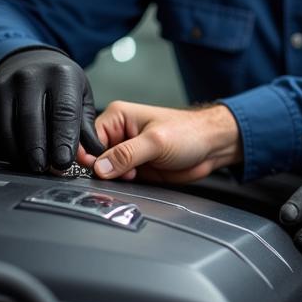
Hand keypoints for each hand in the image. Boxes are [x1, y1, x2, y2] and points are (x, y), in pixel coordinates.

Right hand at [0, 47, 103, 171]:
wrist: (30, 64)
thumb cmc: (61, 85)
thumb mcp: (81, 97)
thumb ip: (87, 127)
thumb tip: (93, 154)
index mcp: (61, 75)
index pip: (63, 112)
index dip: (63, 141)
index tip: (63, 162)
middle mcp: (29, 77)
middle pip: (31, 122)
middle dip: (38, 151)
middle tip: (45, 169)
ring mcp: (3, 88)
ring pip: (8, 130)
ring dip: (20, 154)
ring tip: (33, 164)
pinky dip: (2, 150)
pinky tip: (16, 155)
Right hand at [86, 101, 241, 182]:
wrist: (212, 147)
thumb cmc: (190, 133)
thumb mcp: (156, 142)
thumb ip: (126, 155)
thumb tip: (100, 167)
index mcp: (118, 117)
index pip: (89, 137)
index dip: (89, 155)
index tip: (97, 169)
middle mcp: (119, 133)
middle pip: (94, 156)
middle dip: (103, 169)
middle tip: (122, 173)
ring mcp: (127, 152)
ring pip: (106, 171)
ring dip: (115, 178)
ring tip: (134, 174)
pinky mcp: (135, 168)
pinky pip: (120, 180)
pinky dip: (124, 184)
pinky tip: (137, 180)